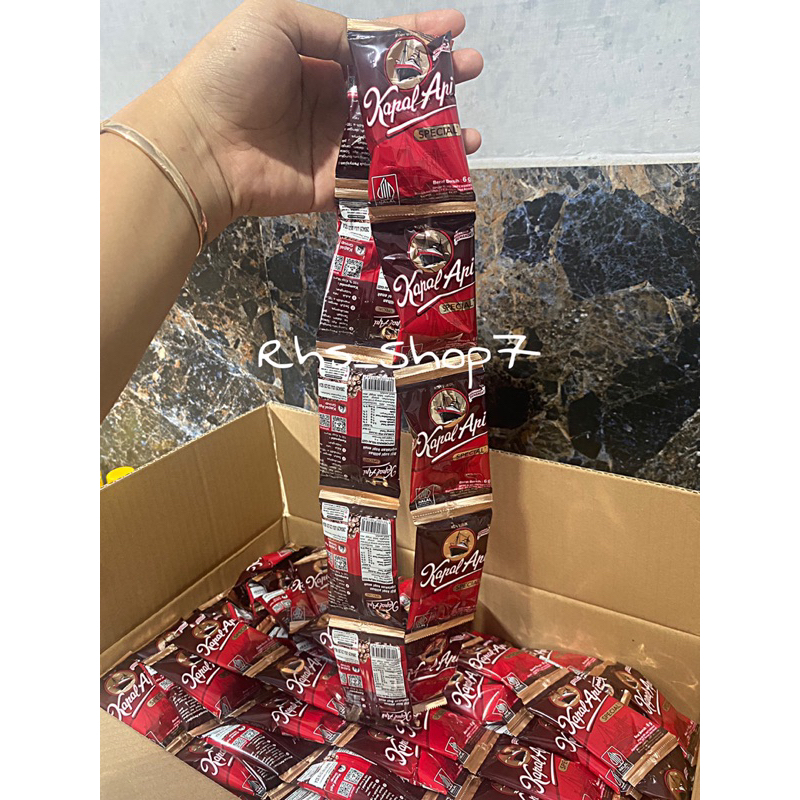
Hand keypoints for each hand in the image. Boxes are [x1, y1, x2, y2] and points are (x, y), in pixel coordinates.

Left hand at [115, 1, 483, 237]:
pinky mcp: (332, 187)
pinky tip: (442, 174)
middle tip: (473, 73)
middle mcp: (331, 103)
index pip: (377, 46)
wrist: (200, 144)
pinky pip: (377, 182)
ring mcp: (334, 148)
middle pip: (394, 95)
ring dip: (434, 137)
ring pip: (394, 141)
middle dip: (436, 84)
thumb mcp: (275, 20)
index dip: (417, 35)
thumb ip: (327, 28)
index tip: (456, 26)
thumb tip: (368, 41)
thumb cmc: (230, 72)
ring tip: (469, 135)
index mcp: (318, 60)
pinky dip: (411, 181)